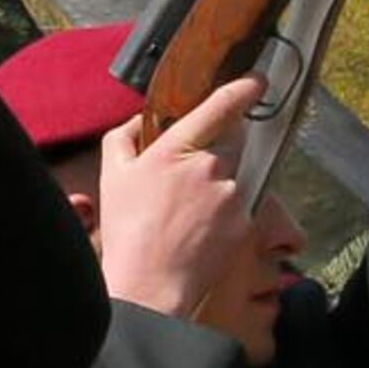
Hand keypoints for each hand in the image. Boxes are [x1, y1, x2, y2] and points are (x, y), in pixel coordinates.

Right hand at [96, 79, 258, 319]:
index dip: (243, 88)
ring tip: (188, 213)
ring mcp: (231, 195)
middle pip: (232, 140)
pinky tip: (200, 230)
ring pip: (235, 174)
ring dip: (220, 183)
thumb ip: (123, 138)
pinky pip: (240, 205)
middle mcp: (210, 167)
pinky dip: (225, 211)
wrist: (151, 287)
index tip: (256, 80)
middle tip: (190, 175)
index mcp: (176, 149)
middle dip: (219, 147)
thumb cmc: (128, 234)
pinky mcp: (244, 221)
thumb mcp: (112, 177)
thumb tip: (139, 121)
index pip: (220, 107)